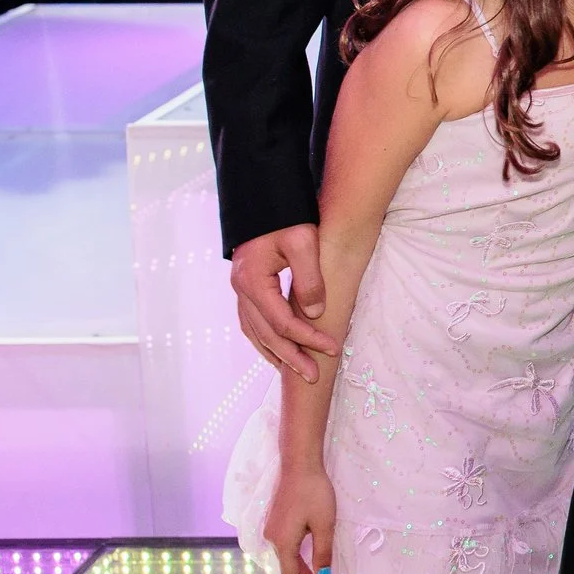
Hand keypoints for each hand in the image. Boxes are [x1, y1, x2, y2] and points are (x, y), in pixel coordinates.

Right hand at [231, 224, 338, 380]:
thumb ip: (309, 279)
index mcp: (252, 280)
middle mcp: (240, 289)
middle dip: (292, 357)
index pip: (282, 322)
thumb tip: (313, 315)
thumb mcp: (303, 242)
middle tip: (315, 376)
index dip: (308, 338)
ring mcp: (239, 290)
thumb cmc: (287, 216)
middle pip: (266, 334)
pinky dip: (266, 340)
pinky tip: (279, 350)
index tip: (333, 348)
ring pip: (255, 332)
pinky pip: (252, 323)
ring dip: (277, 353)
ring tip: (298, 370)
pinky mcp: (245, 287)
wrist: (266, 197)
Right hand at [264, 466, 337, 573]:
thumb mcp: (324, 524)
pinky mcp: (274, 519)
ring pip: (283, 555)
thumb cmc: (314, 493)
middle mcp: (271, 538)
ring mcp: (270, 528)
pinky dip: (294, 554)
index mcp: (282, 542)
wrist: (299, 465)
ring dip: (298, 566)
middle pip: (285, 566)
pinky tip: (305, 553)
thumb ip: (322, 552)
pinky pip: (282, 544)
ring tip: (314, 572)